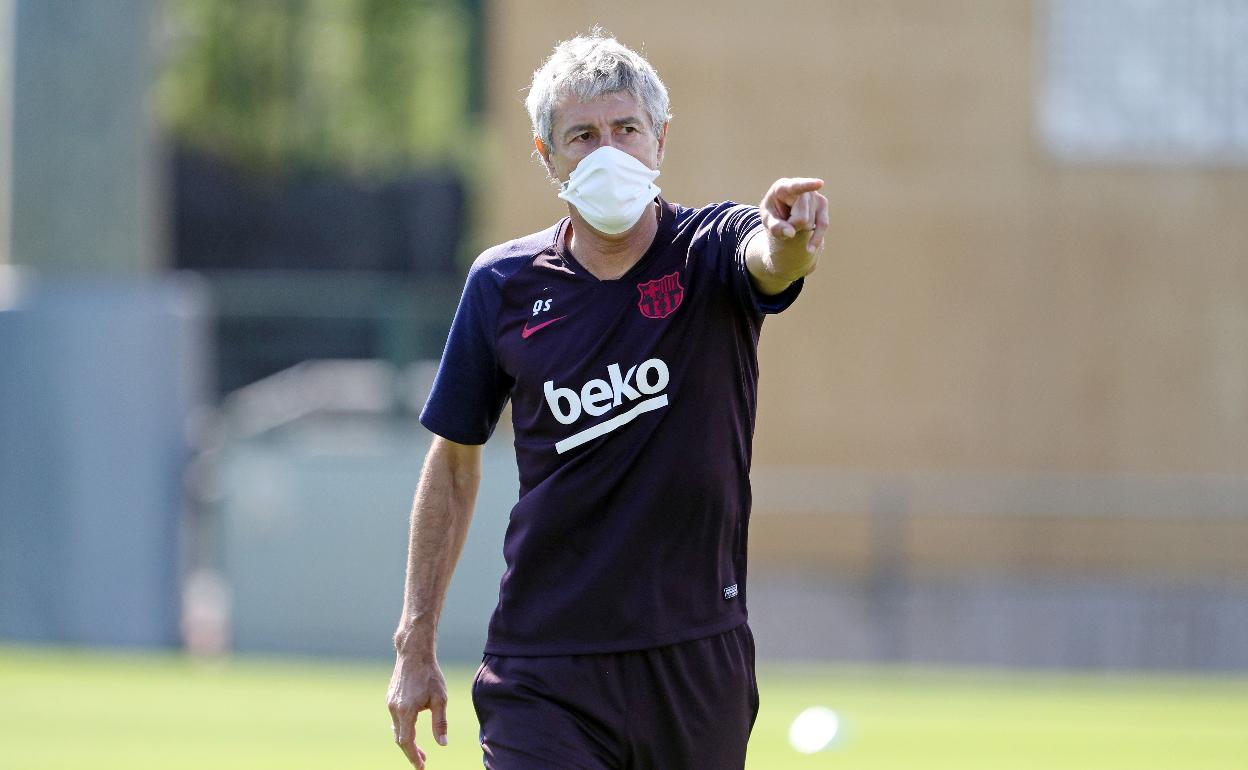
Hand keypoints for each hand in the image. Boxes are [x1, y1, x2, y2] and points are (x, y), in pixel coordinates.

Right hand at [387, 649, 448, 767]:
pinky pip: (395, 719)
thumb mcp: (440, 699)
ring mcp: (390, 703)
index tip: (421, 767)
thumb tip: (442, 744)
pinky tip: (411, 730)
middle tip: (422, 761)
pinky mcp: (390, 698)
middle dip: (411, 752)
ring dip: (407, 741)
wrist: (414, 653)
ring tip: (420, 750)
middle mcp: (394, 709)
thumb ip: (440, 723)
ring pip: (396, 729)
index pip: (407, 742)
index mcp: (406, 711)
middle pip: (400, 739)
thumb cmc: (430, 674)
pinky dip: (403, 729)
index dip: (413, 756)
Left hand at [760, 177, 828, 252]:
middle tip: (785, 220)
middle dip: (792, 226)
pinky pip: (823, 225)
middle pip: (801, 218)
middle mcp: (802, 189)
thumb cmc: (773, 212)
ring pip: (810, 223)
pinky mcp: (822, 204)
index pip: (796, 187)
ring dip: (800, 228)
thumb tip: (791, 233)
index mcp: (783, 187)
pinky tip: (810, 248)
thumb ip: (775, 226)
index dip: (808, 185)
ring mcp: (814, 195)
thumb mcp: (767, 220)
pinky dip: (816, 238)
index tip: (820, 183)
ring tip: (792, 219)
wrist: (782, 210)